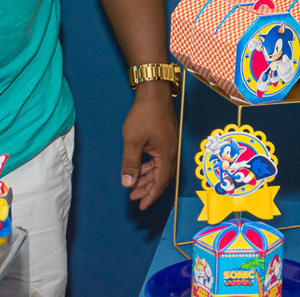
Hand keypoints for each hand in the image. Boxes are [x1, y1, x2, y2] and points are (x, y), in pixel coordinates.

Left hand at [121, 81, 177, 209]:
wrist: (155, 93)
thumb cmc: (144, 116)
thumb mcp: (133, 141)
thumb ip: (130, 164)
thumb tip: (128, 184)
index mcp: (166, 155)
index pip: (161, 182)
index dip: (151, 195)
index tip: (141, 206)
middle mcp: (171, 152)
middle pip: (162, 177)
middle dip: (148, 189)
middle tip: (133, 198)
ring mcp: (170, 145)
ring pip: (160, 169)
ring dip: (147, 179)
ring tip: (134, 186)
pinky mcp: (166, 140)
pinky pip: (159, 160)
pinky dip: (149, 168)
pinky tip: (140, 169)